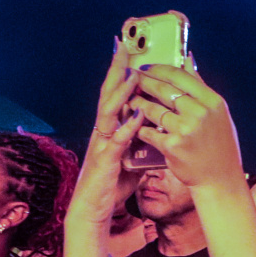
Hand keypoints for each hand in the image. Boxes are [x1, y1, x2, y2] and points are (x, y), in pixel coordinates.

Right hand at [72, 38, 145, 223]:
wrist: (94, 209)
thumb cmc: (114, 184)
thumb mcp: (133, 158)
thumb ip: (143, 143)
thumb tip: (161, 132)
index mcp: (110, 129)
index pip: (115, 95)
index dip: (120, 73)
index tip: (127, 51)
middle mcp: (103, 132)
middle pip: (108, 95)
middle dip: (116, 71)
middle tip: (122, 47)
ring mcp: (101, 144)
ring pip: (109, 113)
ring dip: (122, 94)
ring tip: (133, 76)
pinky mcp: (105, 161)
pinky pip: (116, 141)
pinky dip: (127, 128)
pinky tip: (137, 117)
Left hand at [130, 55, 243, 186]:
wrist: (220, 179)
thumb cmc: (220, 146)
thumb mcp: (219, 114)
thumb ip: (201, 88)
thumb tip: (187, 60)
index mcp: (213, 102)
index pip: (180, 76)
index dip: (159, 69)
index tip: (147, 67)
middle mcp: (200, 113)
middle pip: (164, 90)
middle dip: (144, 82)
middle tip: (132, 79)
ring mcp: (185, 130)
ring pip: (152, 109)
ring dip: (138, 104)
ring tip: (131, 100)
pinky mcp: (172, 146)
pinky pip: (149, 132)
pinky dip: (140, 128)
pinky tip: (134, 124)